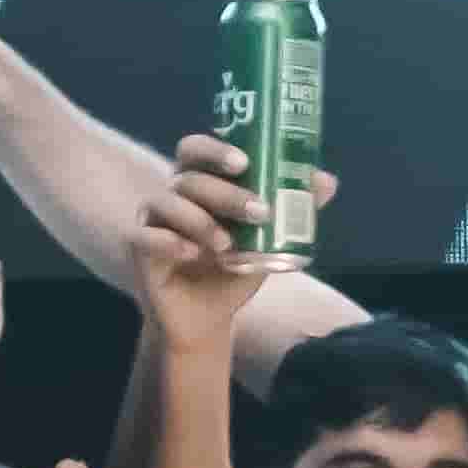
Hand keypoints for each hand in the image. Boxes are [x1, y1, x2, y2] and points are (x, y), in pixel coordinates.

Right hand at [138, 139, 339, 345]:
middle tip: (259, 212)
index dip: (216, 149)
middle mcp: (173, 195)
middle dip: (227, 192)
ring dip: (201, 221)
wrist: (206, 319)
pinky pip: (146, 235)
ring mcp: (152, 219)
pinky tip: (193, 255)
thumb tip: (328, 181)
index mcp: (200, 184)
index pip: (196, 150)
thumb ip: (291, 211)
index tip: (245, 162)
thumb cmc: (233, 270)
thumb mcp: (267, 241)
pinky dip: (170, 242)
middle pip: (190, 177)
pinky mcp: (139, 247)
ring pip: (168, 202)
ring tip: (228, 246)